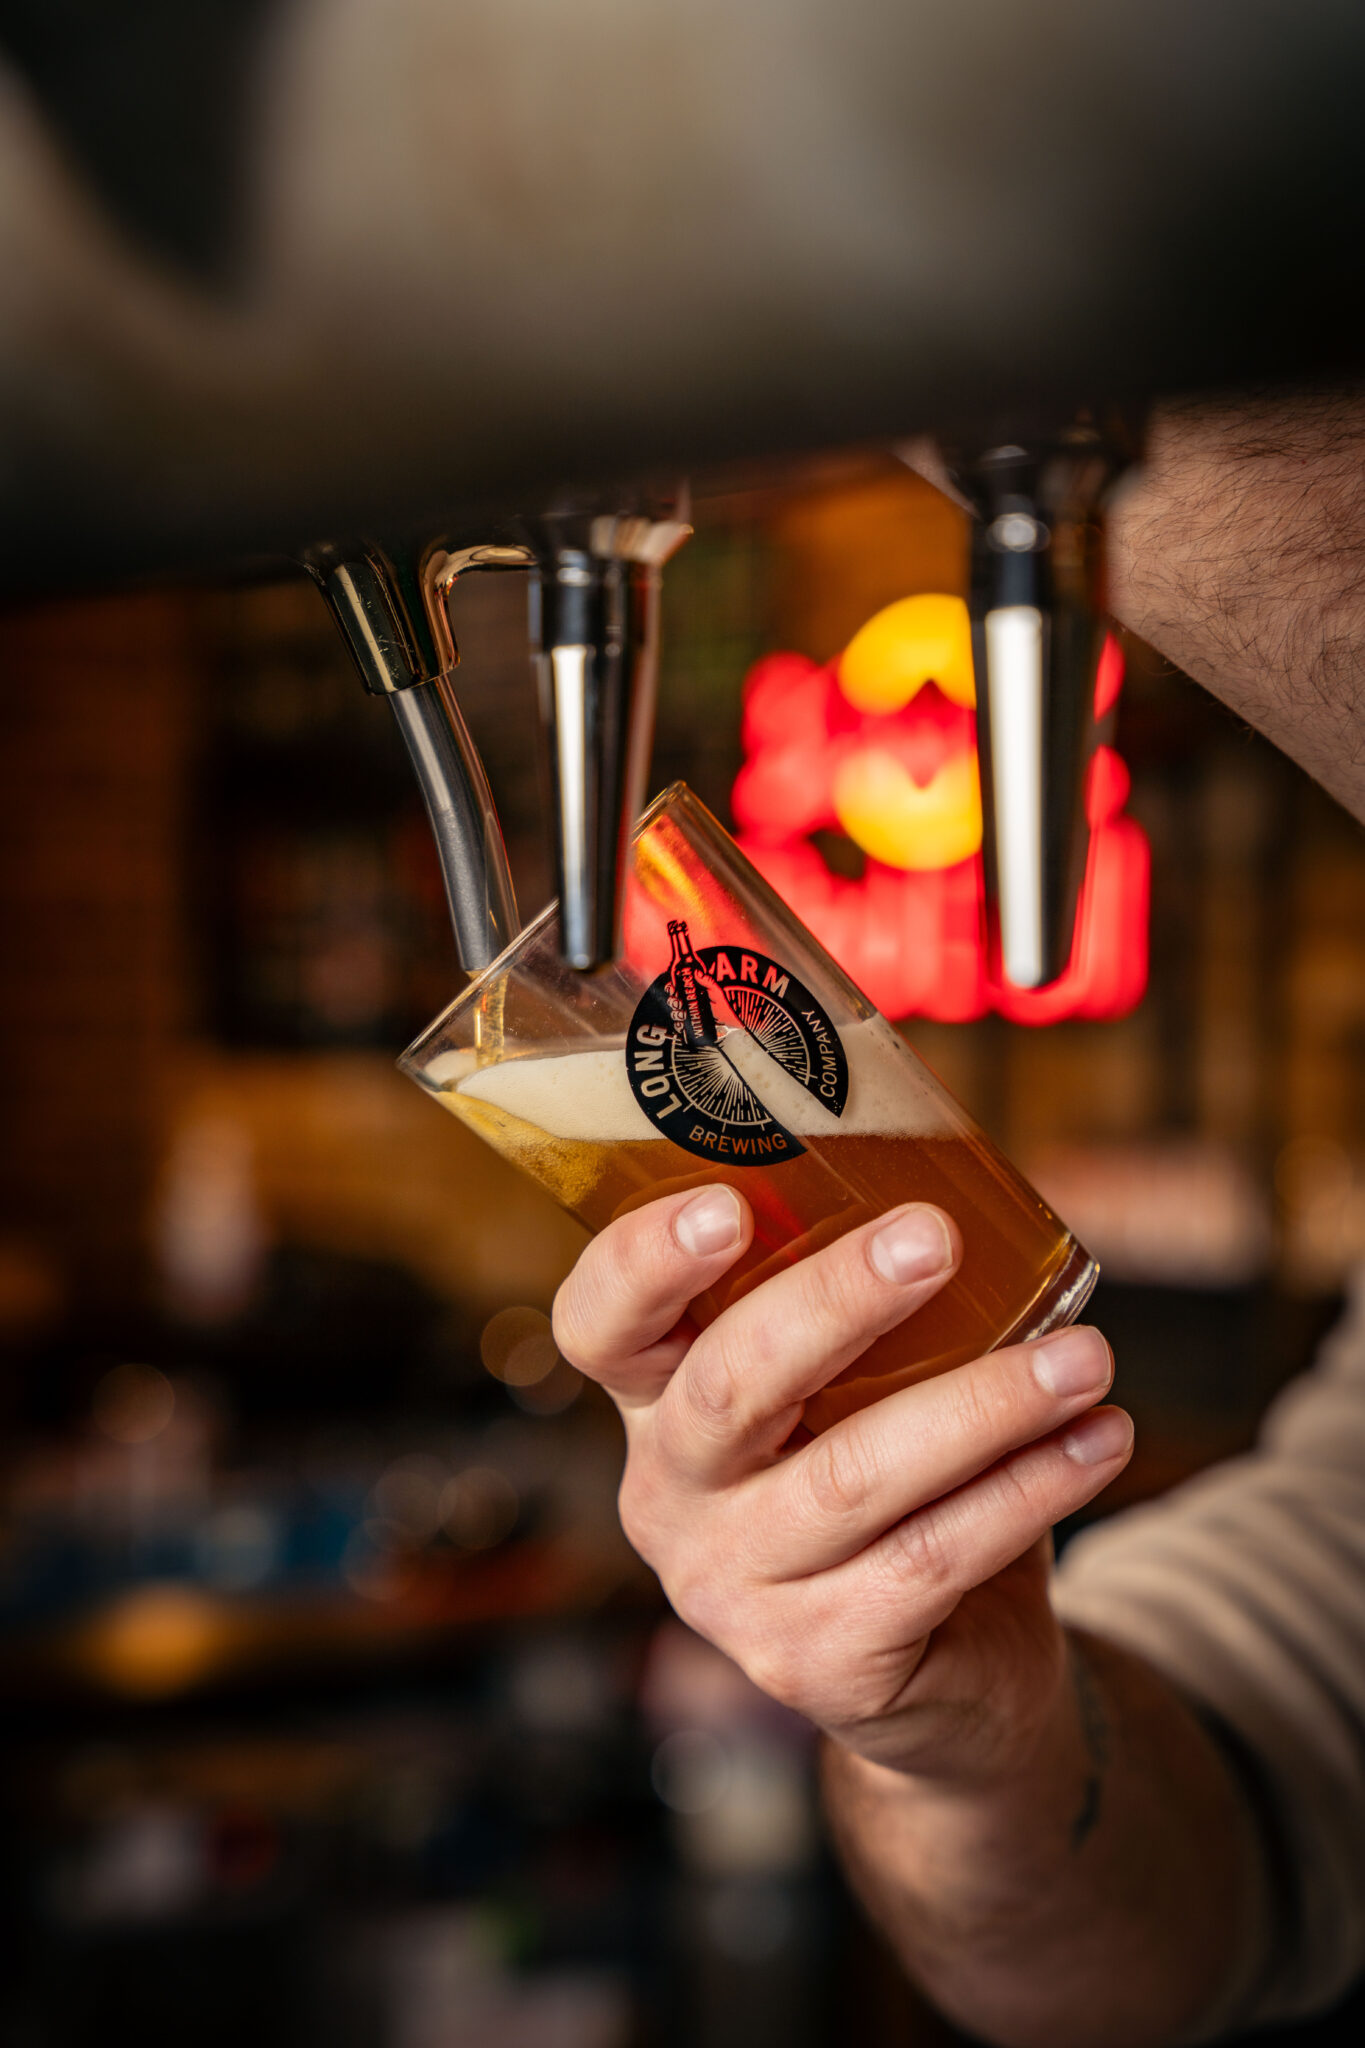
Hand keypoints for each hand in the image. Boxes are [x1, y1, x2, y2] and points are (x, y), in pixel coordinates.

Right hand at [553, 1185, 1132, 1779]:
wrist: (951, 1671)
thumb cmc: (897, 1472)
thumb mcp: (859, 1386)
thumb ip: (877, 1303)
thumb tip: (979, 1182)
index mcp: (658, 1401)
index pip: (600, 1324)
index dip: (644, 1263)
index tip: (724, 1205)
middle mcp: (670, 1495)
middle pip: (729, 1385)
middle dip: (835, 1301)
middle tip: (934, 1238)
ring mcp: (732, 1588)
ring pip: (852, 1476)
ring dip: (983, 1404)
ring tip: (1085, 1356)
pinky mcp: (816, 1660)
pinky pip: (931, 1558)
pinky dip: (1028, 1491)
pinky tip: (1100, 1440)